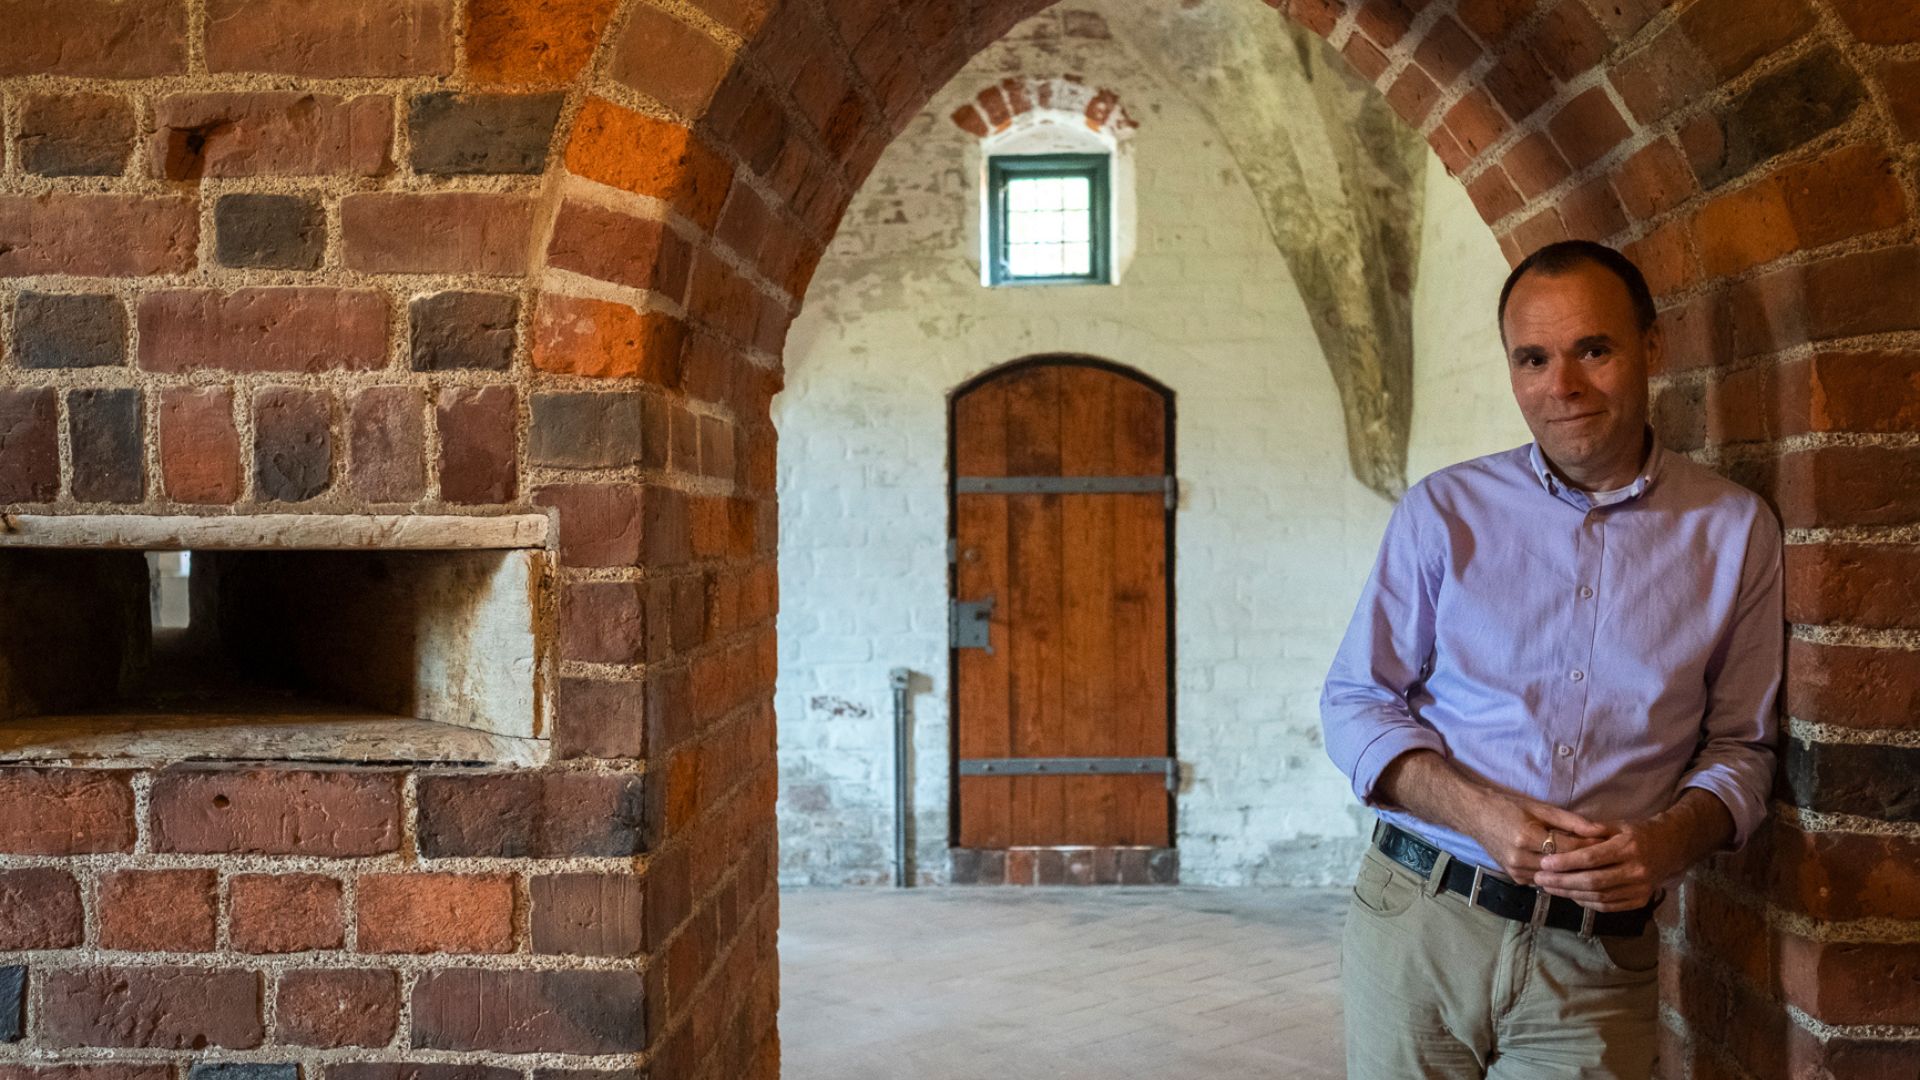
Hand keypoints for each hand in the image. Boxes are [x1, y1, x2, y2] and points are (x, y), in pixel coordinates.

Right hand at [1462, 792, 1612, 884]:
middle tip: (1609, 857)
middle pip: (1564, 866)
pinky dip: (1559, 876)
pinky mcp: (1516, 879)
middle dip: (1587, 861)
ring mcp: (1516, 871)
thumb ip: (1570, 821)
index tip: (1609, 843)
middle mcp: (1520, 858)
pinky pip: (1544, 880)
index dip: (1590, 846)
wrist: (1475, 816)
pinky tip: (1573, 871)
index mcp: (1527, 837)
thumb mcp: (1540, 808)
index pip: (1568, 847)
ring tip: (1595, 865)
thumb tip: (1600, 830)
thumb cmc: (1508, 806)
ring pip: (1556, 877)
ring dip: (1575, 872)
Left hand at [1532, 815, 1687, 910]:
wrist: (1670, 848)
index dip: (1566, 863)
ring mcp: (1640, 888)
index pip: (1591, 858)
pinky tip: (1571, 895)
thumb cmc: (1637, 833)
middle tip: (1539, 879)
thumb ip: (1592, 831)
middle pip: (1593, 881)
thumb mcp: (1617, 825)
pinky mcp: (1640, 901)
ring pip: (1599, 897)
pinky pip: (1609, 906)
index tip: (1544, 863)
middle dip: (1562, 882)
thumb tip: (1562, 835)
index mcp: (1628, 847)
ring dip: (1570, 894)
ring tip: (1549, 888)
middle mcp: (1636, 870)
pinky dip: (1587, 902)